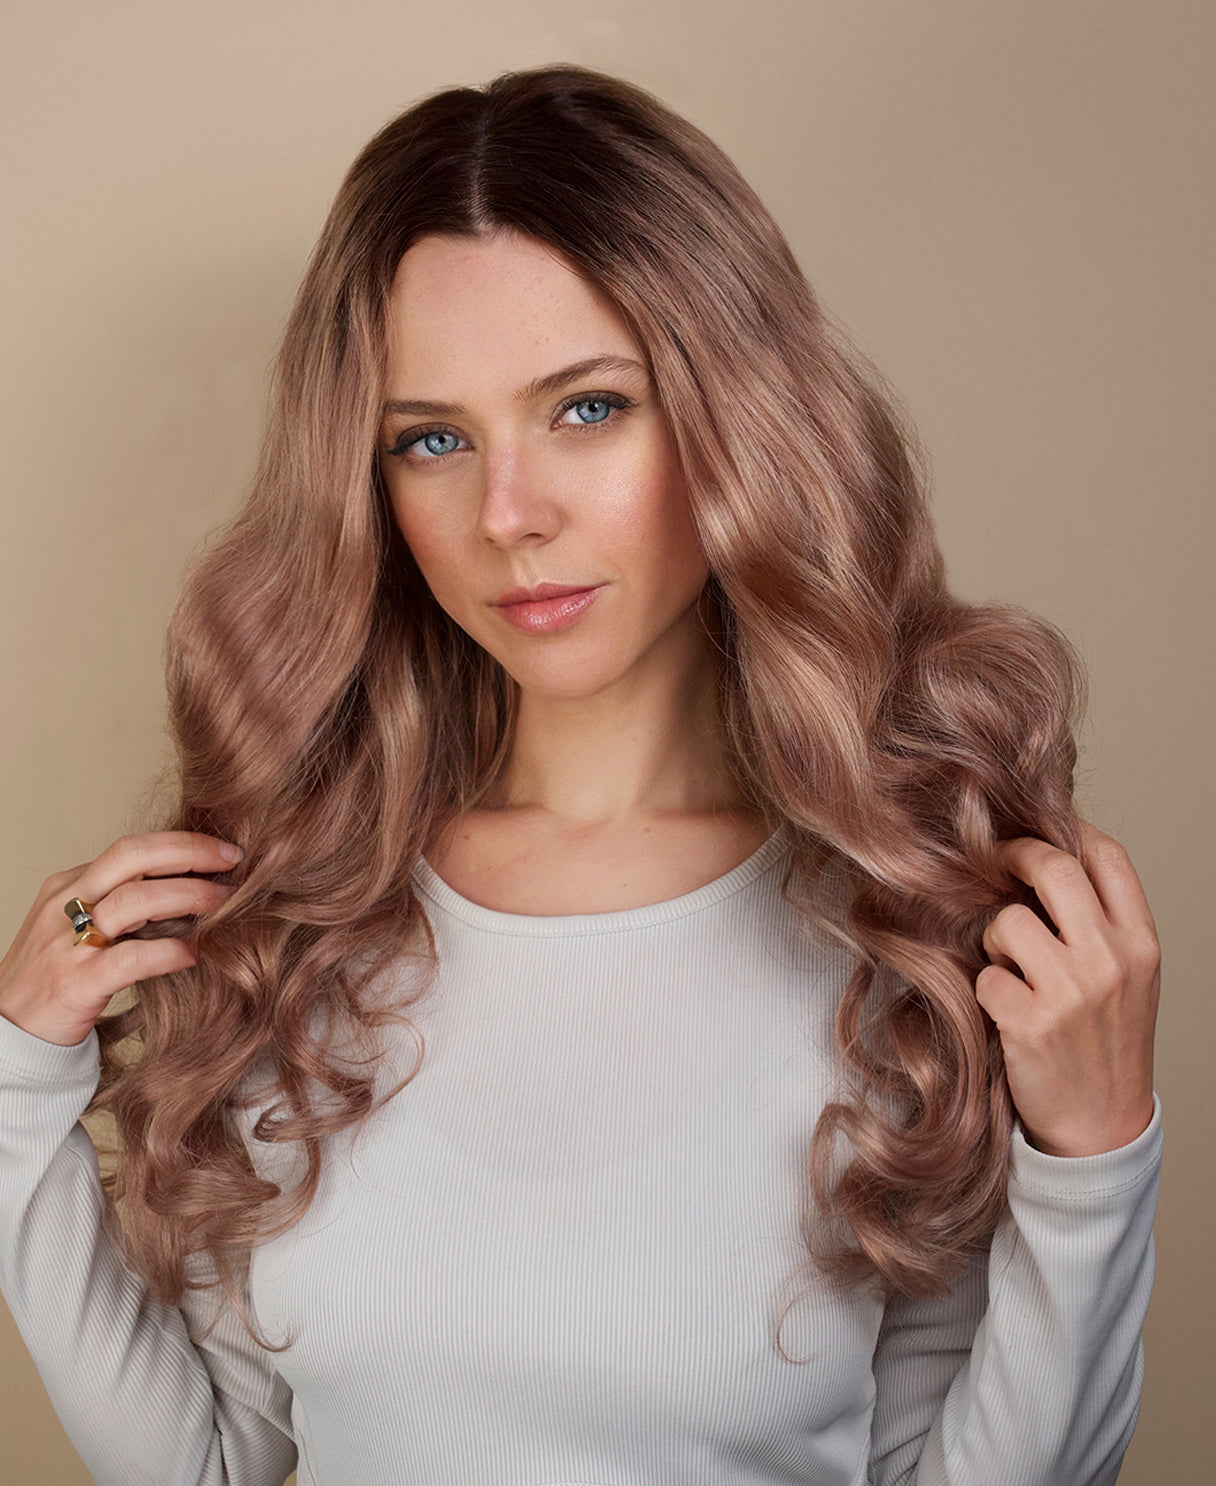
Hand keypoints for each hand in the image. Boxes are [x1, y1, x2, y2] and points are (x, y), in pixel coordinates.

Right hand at [0, 832, 241, 1047]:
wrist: (8, 1032)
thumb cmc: (54, 978)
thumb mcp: (80, 926)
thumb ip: (123, 904)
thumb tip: (190, 890)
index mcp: (70, 885)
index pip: (132, 848)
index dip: (182, 843)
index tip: (222, 851)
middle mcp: (66, 904)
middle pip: (133, 855)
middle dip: (190, 851)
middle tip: (233, 861)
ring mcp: (68, 943)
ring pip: (136, 900)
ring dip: (190, 897)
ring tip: (227, 905)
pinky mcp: (76, 983)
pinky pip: (132, 958)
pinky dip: (171, 952)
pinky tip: (196, 954)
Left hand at [975, 818, 1159, 1157]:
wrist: (1102, 1125)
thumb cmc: (1105, 1043)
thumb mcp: (1126, 977)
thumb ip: (1096, 922)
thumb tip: (1041, 856)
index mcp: (1140, 943)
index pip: (1108, 857)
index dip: (1067, 828)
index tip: (1039, 825)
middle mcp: (1111, 960)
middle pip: (1053, 868)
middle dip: (1013, 856)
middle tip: (995, 862)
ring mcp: (1072, 991)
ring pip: (1007, 921)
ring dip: (995, 940)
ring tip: (1011, 969)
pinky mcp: (1031, 1022)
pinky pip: (984, 975)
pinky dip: (986, 989)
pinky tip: (1005, 1011)